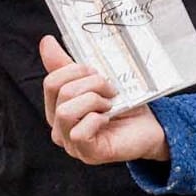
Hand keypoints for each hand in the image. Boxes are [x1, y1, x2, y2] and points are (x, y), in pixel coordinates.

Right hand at [39, 36, 170, 164]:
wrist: (149, 126)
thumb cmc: (123, 105)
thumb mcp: (96, 80)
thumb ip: (69, 65)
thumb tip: (46, 42)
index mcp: (57, 108)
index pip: (51, 81)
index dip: (76, 70)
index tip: (98, 73)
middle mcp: (59, 127)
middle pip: (62, 93)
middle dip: (92, 84)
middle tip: (110, 89)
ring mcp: (71, 143)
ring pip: (66, 112)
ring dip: (94, 100)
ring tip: (109, 104)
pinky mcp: (87, 153)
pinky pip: (79, 132)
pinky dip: (96, 120)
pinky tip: (108, 119)